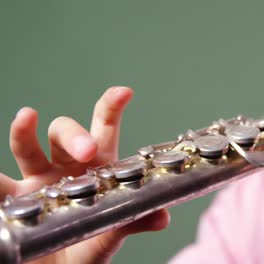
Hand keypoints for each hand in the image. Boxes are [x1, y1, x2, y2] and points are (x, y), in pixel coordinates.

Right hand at [1, 87, 168, 263]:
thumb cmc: (91, 248)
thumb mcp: (112, 233)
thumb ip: (134, 221)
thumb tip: (162, 217)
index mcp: (97, 168)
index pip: (104, 130)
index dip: (111, 108)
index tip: (124, 92)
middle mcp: (66, 167)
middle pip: (66, 135)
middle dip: (76, 135)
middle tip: (88, 151)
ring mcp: (37, 180)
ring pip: (27, 148)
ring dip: (24, 132)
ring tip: (26, 117)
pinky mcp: (12, 198)